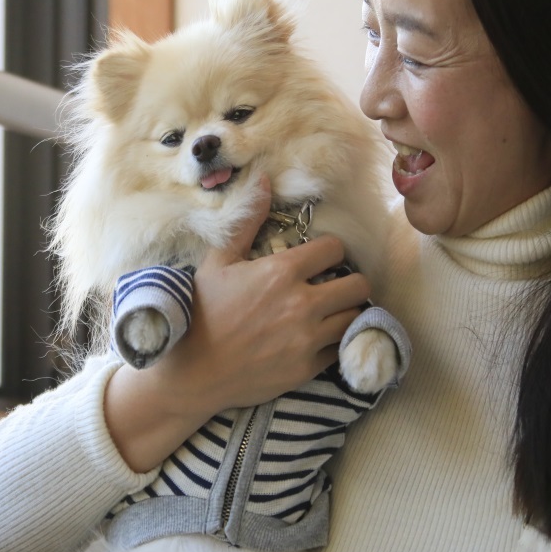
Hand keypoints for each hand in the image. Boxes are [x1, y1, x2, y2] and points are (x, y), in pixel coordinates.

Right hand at [155, 175, 371, 411]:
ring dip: (347, 312)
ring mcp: (307, 339)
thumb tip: (265, 180)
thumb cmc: (202, 311)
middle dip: (350, 281)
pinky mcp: (307, 368)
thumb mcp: (218, 261)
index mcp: (281, 272)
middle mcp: (301, 304)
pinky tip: (320, 337)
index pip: (335, 249)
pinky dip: (336, 342)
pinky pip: (341, 349)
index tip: (321, 257)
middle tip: (335, 284)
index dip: (330, 250)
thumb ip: (248, 221)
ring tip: (332, 310)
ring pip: (356, 317)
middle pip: (359, 285)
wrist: (191, 371)